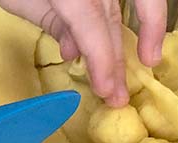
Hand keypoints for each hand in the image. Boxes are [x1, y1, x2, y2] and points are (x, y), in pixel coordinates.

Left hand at [0, 0, 166, 105]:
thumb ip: (52, 22)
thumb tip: (75, 51)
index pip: (90, 21)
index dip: (100, 56)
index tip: (104, 88)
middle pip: (110, 19)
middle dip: (115, 60)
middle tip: (117, 97)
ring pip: (119, 11)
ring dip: (122, 48)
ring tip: (121, 83)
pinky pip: (117, 2)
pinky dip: (125, 24)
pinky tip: (124, 52)